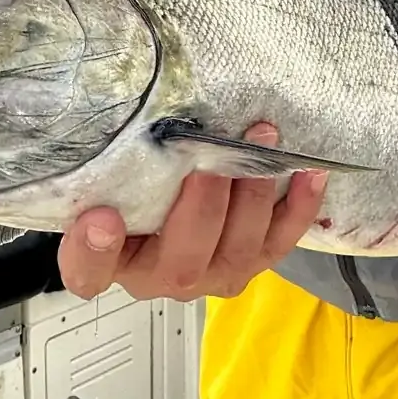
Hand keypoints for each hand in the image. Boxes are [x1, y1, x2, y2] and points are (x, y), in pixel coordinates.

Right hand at [56, 123, 329, 303]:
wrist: (168, 197)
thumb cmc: (129, 186)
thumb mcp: (104, 176)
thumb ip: (103, 164)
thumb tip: (106, 121)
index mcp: (110, 261)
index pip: (87, 271)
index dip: (93, 251)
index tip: (100, 218)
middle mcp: (160, 278)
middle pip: (181, 262)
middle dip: (201, 209)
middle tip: (208, 162)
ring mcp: (210, 274)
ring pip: (236, 251)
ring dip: (252, 195)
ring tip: (259, 143)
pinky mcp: (250, 261)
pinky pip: (277, 242)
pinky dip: (298, 208)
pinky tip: (309, 174)